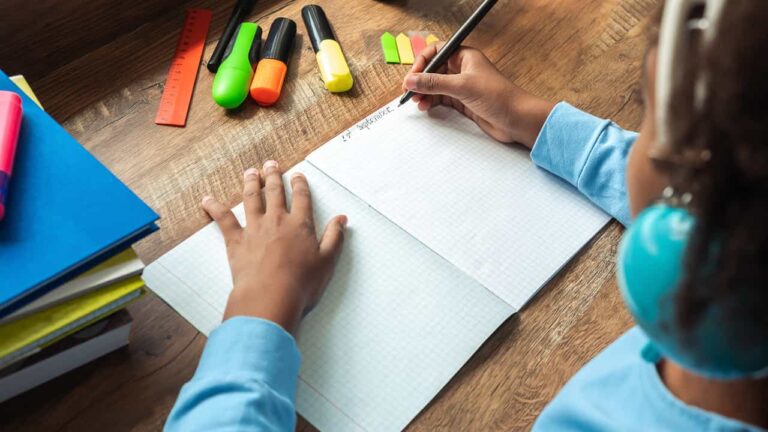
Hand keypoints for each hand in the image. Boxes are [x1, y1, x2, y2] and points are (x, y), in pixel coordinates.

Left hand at [202, 160, 347, 334]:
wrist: (270, 296)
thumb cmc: (302, 283)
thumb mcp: (327, 261)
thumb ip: (335, 237)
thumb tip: (342, 219)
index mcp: (300, 224)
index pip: (301, 198)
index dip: (300, 184)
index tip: (297, 175)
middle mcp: (277, 220)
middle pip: (275, 192)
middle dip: (274, 175)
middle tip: (271, 163)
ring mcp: (255, 228)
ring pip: (251, 198)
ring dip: (251, 182)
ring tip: (250, 172)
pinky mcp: (236, 240)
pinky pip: (223, 219)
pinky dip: (214, 208)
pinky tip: (207, 199)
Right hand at [402, 44, 555, 147]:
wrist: (517, 119)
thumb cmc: (498, 96)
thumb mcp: (462, 87)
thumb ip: (434, 83)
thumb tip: (410, 81)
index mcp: (465, 56)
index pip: (437, 51)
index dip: (423, 62)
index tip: (412, 76)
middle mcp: (463, 69)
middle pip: (434, 69)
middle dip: (421, 80)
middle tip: (410, 92)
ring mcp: (463, 86)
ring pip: (436, 85)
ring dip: (425, 93)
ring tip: (418, 103)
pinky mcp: (464, 102)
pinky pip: (442, 99)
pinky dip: (432, 102)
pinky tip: (426, 107)